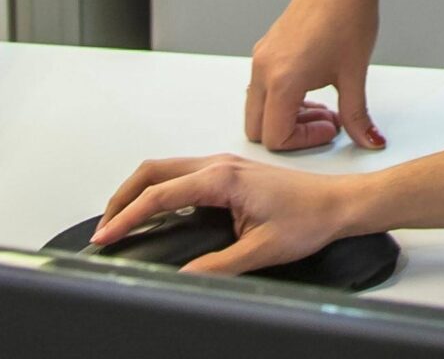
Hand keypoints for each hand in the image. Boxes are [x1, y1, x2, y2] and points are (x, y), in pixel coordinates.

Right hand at [93, 154, 377, 276]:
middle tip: (105, 228)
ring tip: (121, 222)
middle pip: (154, 171)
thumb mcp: (261, 250)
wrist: (338, 203)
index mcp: (223, 178)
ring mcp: (223, 165)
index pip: (160, 194)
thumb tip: (183, 278)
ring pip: (166, 169)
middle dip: (122, 197)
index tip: (106, 237)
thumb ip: (218, 266)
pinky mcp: (229, 173)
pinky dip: (158, 189)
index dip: (127, 216)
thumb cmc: (309, 218)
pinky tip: (155, 213)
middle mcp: (219, 164)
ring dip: (138, 191)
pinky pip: (181, 174)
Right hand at [247, 0, 384, 151]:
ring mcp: (261, 58)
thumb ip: (357, 115)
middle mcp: (262, 70)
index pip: (276, 138)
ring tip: (326, 103)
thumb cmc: (348, 16)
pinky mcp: (266, 48)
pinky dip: (283, 97)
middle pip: (258, 128)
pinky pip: (262, 87)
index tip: (333, 126)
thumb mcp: (354, 74)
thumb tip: (369, 142)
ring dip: (287, 115)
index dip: (306, 141)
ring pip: (258, 107)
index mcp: (281, 81)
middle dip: (292, 132)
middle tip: (327, 119)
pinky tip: (315, 84)